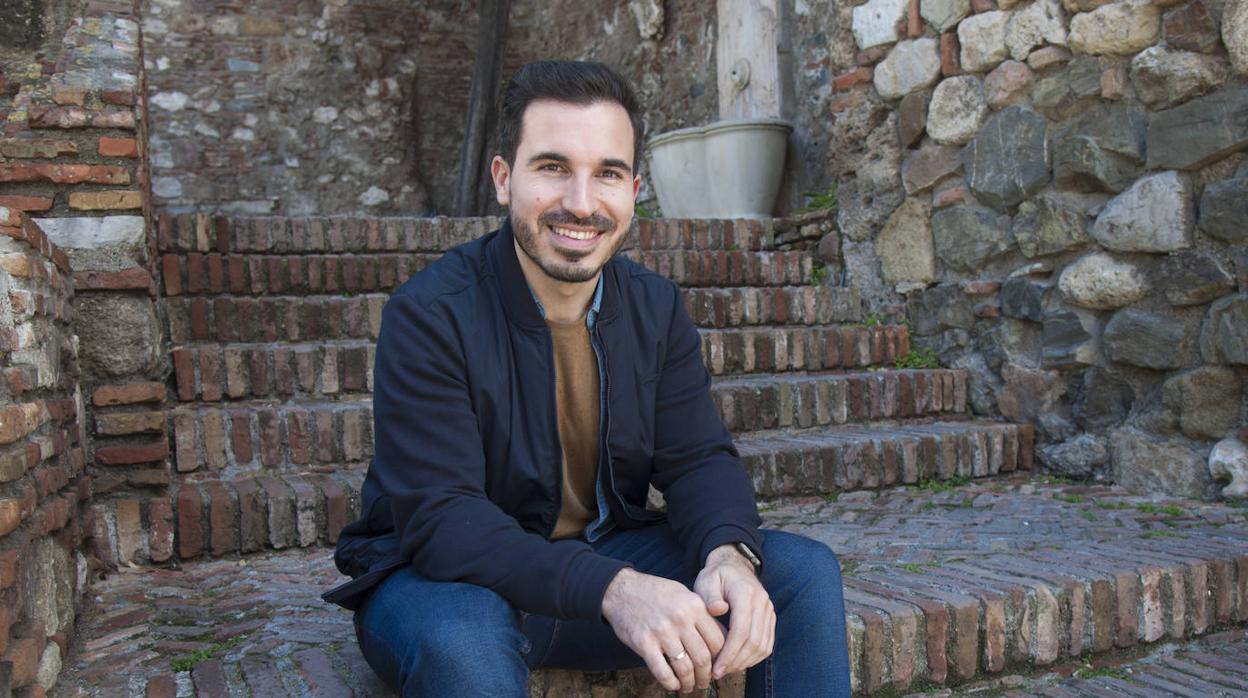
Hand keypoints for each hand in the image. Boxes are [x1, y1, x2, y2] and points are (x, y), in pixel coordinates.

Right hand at [602, 568, 725, 692]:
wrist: (621, 590)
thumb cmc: (655, 592)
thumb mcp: (684, 594)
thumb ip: (702, 614)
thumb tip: (720, 639)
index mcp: (694, 606)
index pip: (718, 641)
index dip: (720, 659)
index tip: (717, 666)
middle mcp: (681, 619)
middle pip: (703, 657)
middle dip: (706, 675)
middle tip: (705, 682)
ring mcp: (662, 632)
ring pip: (685, 668)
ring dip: (689, 683)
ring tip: (689, 687)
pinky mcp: (644, 643)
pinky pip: (662, 671)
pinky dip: (670, 683)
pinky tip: (673, 685)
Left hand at [694, 544, 774, 679]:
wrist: (734, 565)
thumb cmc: (716, 575)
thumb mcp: (706, 580)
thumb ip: (710, 596)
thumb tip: (718, 610)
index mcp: (745, 593)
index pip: (741, 629)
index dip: (729, 652)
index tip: (716, 666)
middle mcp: (761, 602)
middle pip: (753, 641)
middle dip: (736, 661)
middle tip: (719, 672)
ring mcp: (768, 609)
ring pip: (763, 645)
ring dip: (745, 661)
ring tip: (727, 669)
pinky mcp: (770, 617)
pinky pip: (767, 643)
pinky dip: (755, 656)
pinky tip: (740, 662)